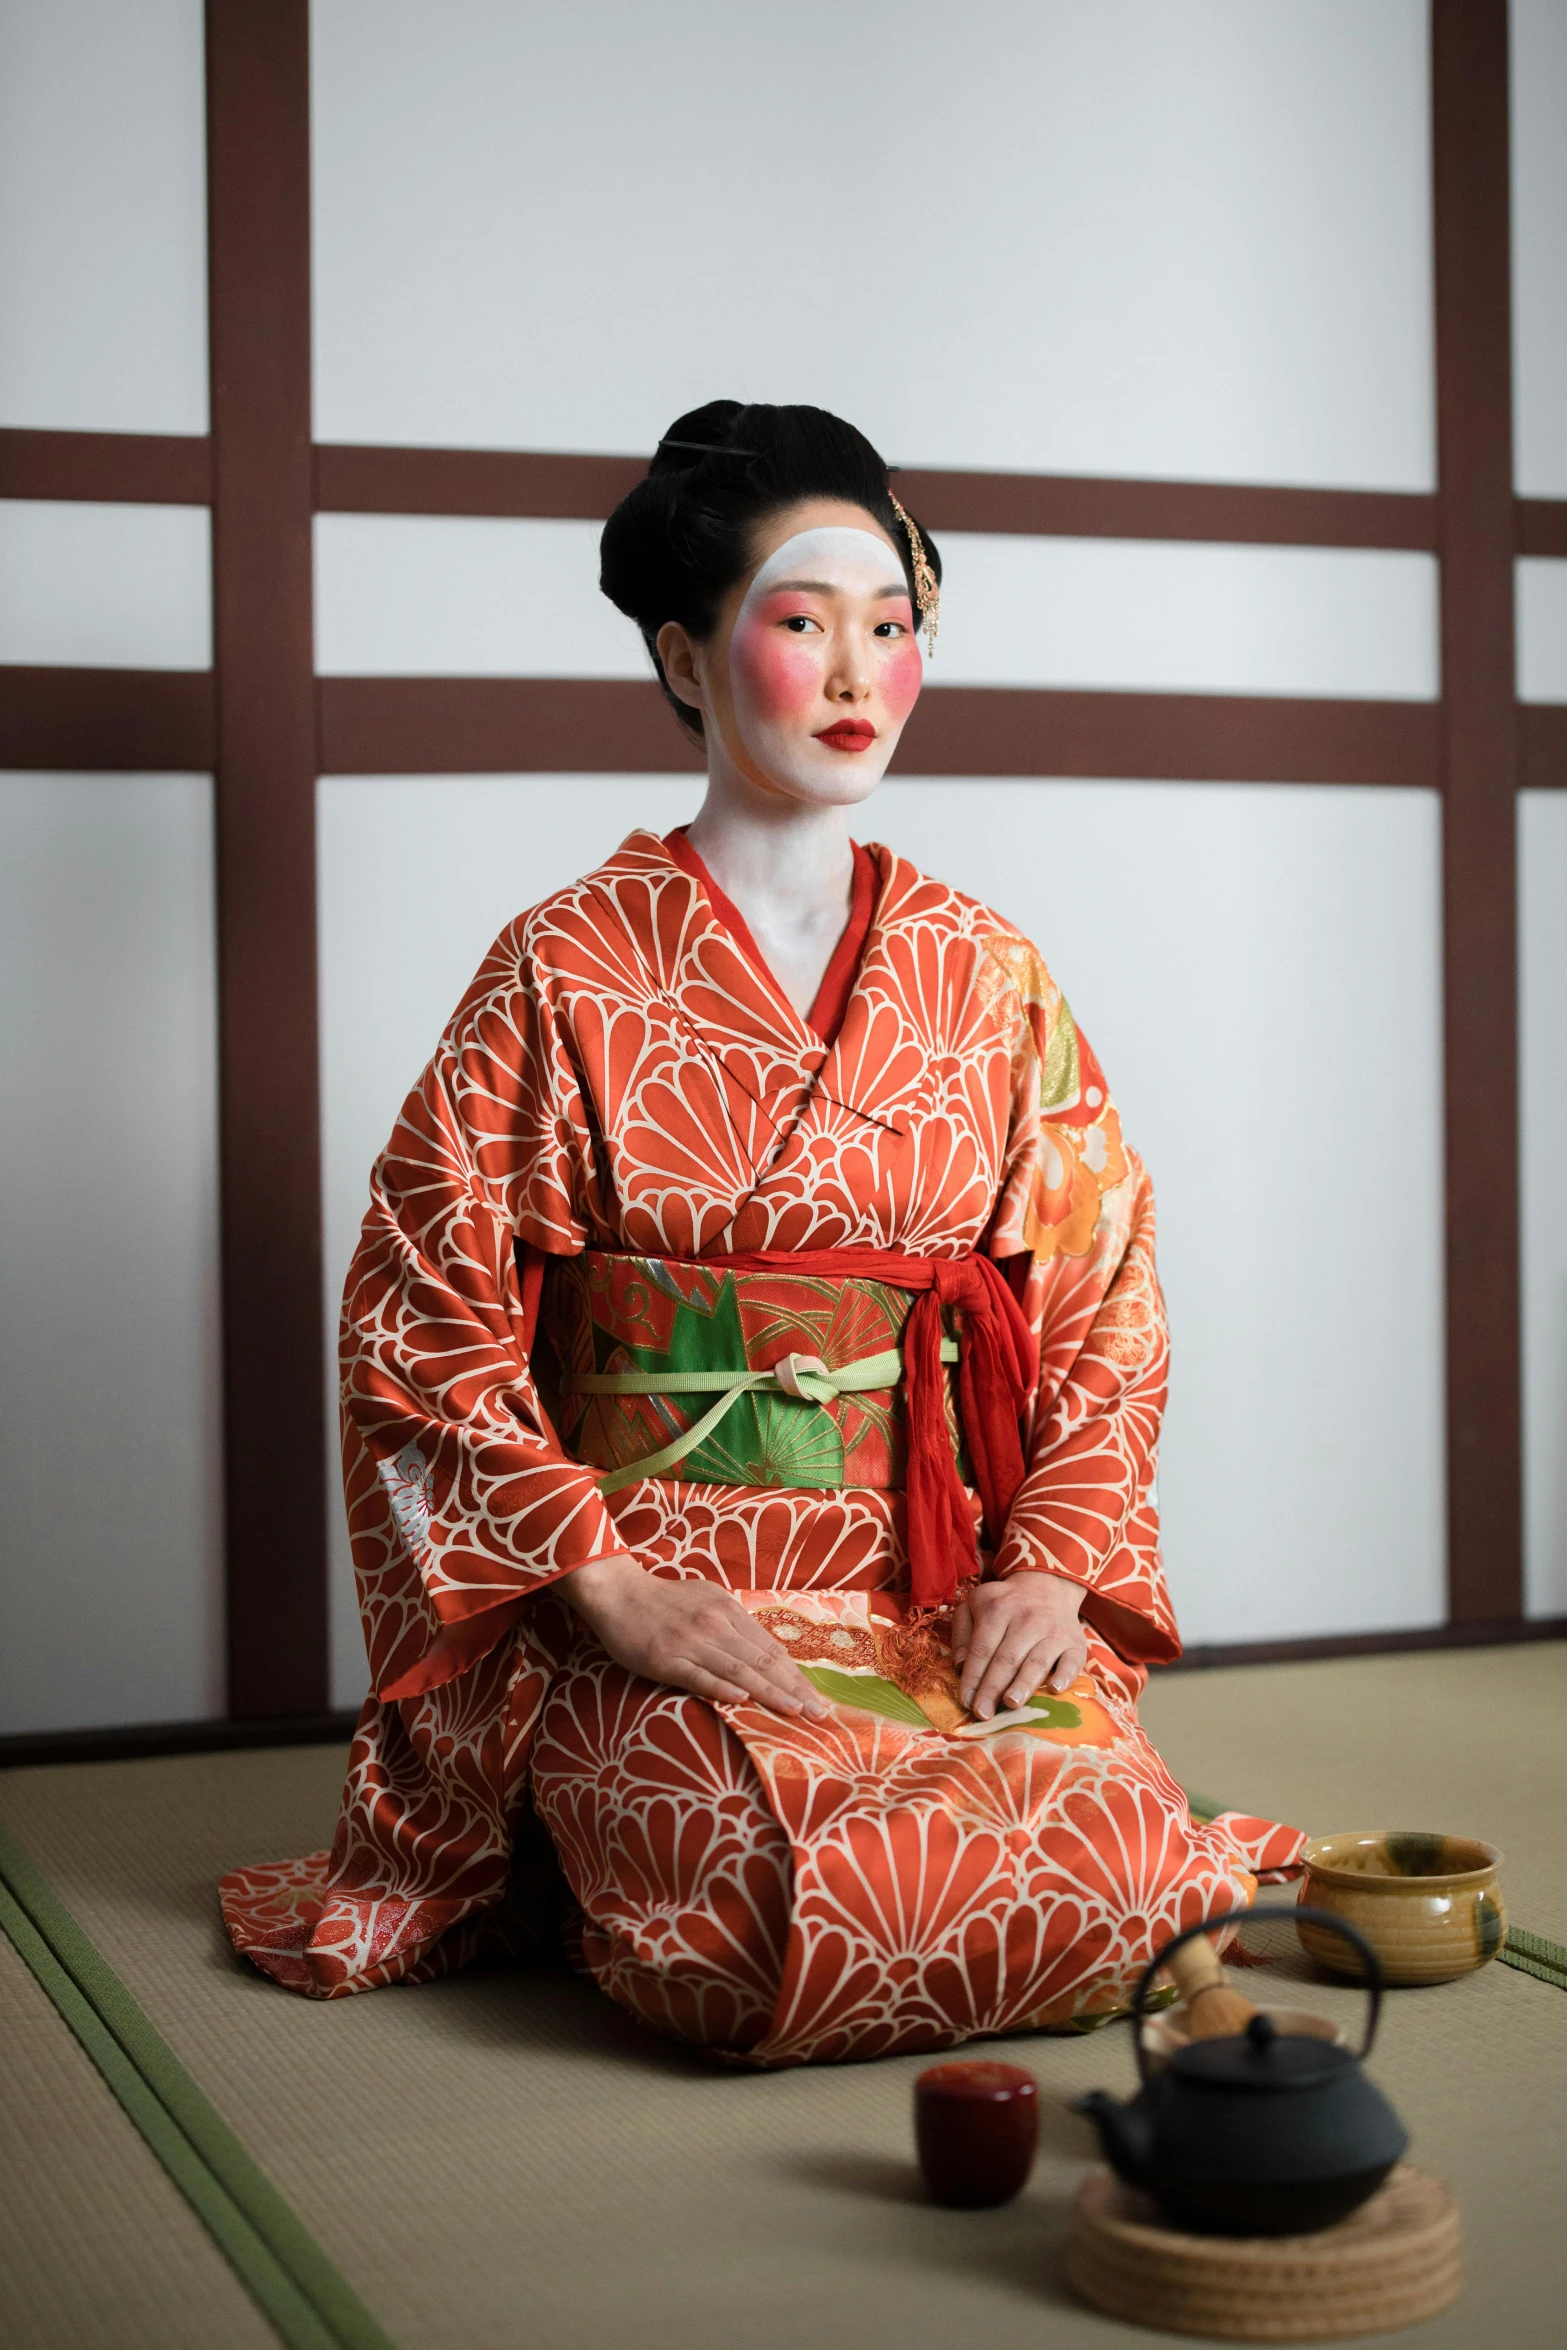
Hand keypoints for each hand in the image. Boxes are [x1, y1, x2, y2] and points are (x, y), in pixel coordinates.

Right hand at [558, 1555, 831, 1721]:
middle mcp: (715, 1625)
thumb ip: (733, 1623)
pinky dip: (723, 1688)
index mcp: (729, 1611)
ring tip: (795, 1712)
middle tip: (819, 1714)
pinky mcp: (666, 1658)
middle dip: (794, 1689)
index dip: (796, 1675)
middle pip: (763, 1661)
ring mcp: (691, 1642)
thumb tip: (762, 1650)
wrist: (619, 1593)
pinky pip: (700, 1676)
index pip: (771, 1649)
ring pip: (739, 1670)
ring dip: (770, 1693)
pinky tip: (744, 1702)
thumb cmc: (664, 1600)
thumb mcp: (707, 1600)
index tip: (817, 1698)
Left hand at [951, 1572, 1087, 1720]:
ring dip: (1024, 1684)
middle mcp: (1026, 1619)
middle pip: (1007, 1658)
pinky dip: (1065, 1675)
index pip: (982, 1648)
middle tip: (983, 1713)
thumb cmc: (1004, 1605)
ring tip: (1011, 1704)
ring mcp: (1053, 1631)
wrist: (1047, 1585)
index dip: (973, 1676)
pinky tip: (1055, 1689)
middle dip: (993, 1688)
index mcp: (996, 1609)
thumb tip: (960, 1665)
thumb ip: (963, 1634)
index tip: (965, 1701)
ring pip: (1036, 1661)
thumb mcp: (975, 1606)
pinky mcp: (1075, 1642)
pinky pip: (1071, 1661)